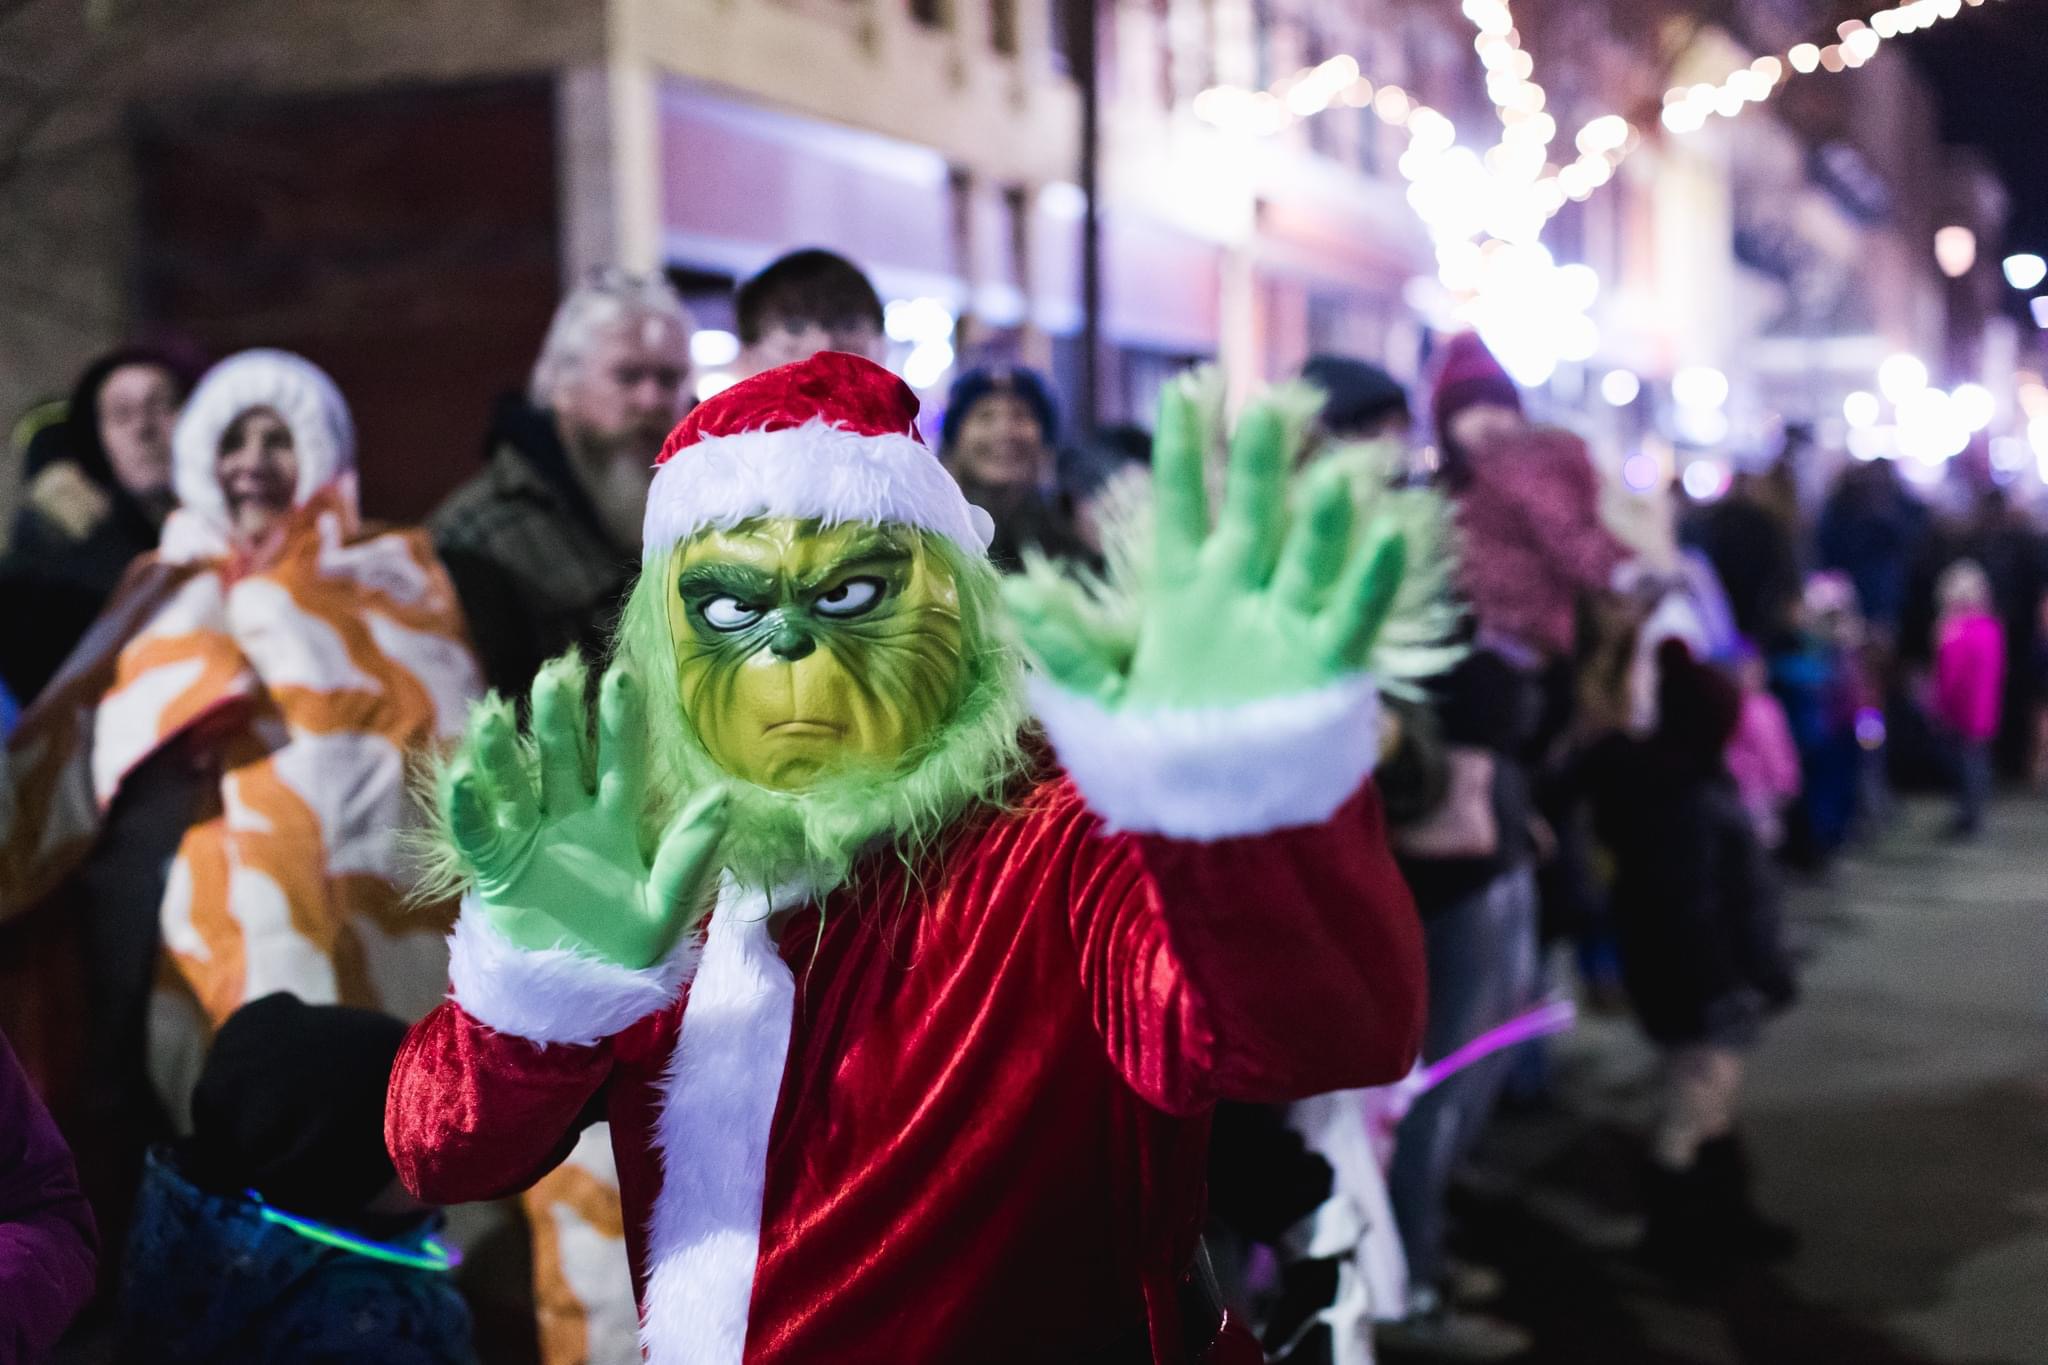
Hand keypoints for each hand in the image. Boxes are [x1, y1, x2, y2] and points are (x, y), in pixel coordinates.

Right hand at [441, 659, 727, 968]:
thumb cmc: (626, 949)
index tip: (621, 676)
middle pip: (562, 759)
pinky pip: (477, 833)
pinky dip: (466, 808)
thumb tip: (722, 796)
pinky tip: (461, 777)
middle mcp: (570, 817)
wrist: (574, 995)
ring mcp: (529, 837)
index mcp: (616, 820)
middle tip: (554, 675)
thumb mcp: (665, 908)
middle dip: (557, 720)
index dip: (619, 721)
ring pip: (514, 784)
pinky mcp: (496, 867)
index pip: (619, 761)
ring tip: (493, 714)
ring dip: (502, 752)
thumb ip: (689, 856)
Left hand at [1004, 381, 1406, 709]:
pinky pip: (1353, 614)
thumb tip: (1017, 593)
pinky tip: (1388, 535)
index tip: (1181, 392)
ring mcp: (1286, 621)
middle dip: (1257, 466)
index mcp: (1183, 586)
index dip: (1182, 451)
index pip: (1182, 504)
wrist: (1211, 807)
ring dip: (1321, 522)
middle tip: (1263, 410)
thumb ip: (1068, 645)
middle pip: (1251, 514)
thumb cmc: (1156, 745)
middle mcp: (1239, 590)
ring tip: (1331, 480)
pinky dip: (1371, 579)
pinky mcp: (1325, 664)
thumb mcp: (1101, 698)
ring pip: (1308, 557)